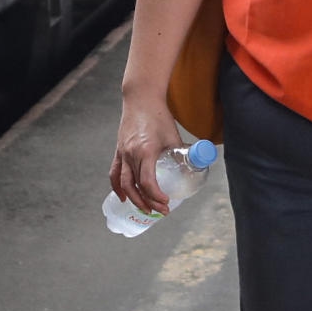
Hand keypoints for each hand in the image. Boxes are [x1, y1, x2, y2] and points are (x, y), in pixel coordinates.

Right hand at [110, 93, 182, 214]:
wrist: (141, 99)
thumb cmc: (158, 115)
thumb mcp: (173, 136)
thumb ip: (183, 152)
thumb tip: (196, 165)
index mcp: (145, 151)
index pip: (148, 182)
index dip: (157, 196)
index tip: (167, 202)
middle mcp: (131, 154)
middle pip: (136, 186)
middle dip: (148, 202)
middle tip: (161, 211)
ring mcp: (123, 153)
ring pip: (124, 183)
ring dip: (133, 199)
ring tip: (145, 209)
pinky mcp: (119, 151)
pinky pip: (115, 173)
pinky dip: (117, 187)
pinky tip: (123, 197)